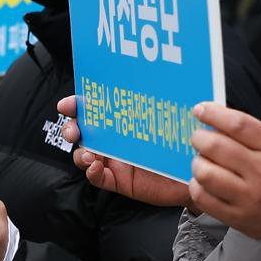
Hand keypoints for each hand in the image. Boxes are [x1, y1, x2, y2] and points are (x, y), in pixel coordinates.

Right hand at [57, 96, 192, 207]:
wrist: (193, 171)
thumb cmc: (182, 142)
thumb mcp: (169, 118)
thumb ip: (161, 103)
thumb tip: (159, 79)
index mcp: (120, 121)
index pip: (93, 110)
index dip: (76, 105)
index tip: (67, 104)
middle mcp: (113, 140)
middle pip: (82, 132)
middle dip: (71, 129)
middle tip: (73, 131)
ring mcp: (115, 161)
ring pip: (84, 155)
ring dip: (80, 153)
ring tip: (89, 155)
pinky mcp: (120, 181)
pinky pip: (99, 178)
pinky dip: (92, 173)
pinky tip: (95, 168)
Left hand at [188, 101, 260, 240]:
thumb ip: (250, 130)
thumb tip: (215, 119)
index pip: (237, 124)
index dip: (213, 113)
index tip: (200, 110)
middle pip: (216, 146)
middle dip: (199, 137)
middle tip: (199, 137)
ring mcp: (249, 197)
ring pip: (206, 173)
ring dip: (197, 162)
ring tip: (202, 160)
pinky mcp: (238, 217)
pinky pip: (204, 198)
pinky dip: (197, 185)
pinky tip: (204, 180)